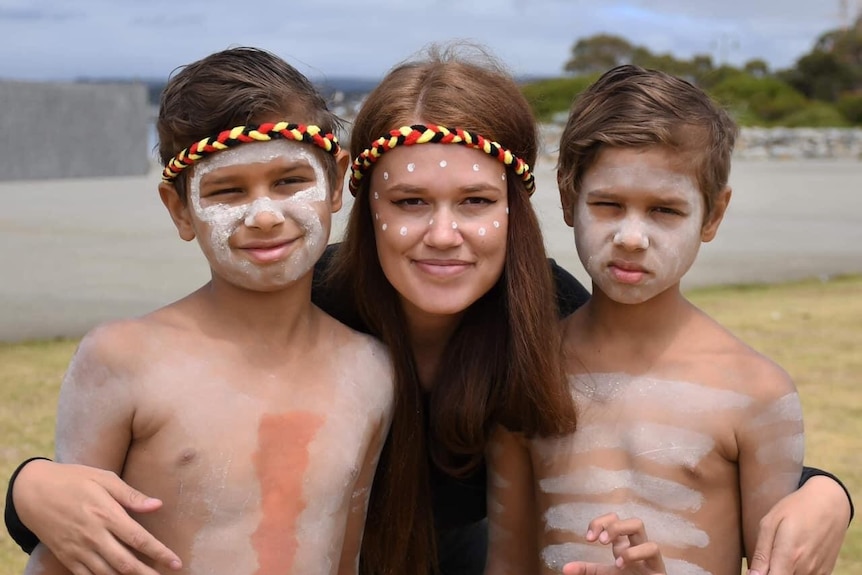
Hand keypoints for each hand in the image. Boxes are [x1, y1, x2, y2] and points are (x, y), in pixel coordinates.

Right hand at [13, 459, 181, 574]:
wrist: (33, 491)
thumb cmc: (74, 480)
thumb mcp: (104, 479)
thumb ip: (131, 495)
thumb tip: (157, 505)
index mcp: (106, 514)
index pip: (139, 539)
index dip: (159, 553)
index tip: (175, 562)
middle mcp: (93, 535)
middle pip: (126, 563)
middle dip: (148, 573)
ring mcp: (78, 549)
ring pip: (108, 574)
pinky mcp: (67, 556)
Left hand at [563, 513, 665, 574]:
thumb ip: (586, 570)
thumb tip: (565, 569)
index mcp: (624, 545)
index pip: (613, 520)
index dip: (599, 523)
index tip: (588, 538)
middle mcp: (637, 546)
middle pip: (627, 517)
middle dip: (612, 524)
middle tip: (599, 541)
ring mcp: (648, 555)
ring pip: (639, 525)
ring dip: (621, 531)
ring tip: (611, 553)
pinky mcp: (659, 567)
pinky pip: (652, 548)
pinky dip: (634, 553)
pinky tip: (622, 564)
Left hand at [747, 476, 849, 574]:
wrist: (829, 503)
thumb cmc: (795, 508)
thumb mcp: (770, 523)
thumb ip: (761, 553)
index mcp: (789, 556)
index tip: (757, 569)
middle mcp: (805, 568)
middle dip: (772, 570)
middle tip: (771, 553)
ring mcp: (818, 572)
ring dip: (784, 570)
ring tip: (782, 550)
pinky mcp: (826, 572)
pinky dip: (797, 570)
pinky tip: (795, 556)